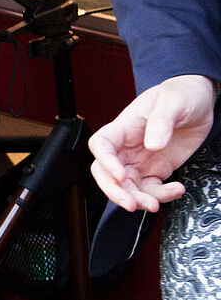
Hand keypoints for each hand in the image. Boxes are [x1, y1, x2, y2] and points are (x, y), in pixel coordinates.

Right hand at [89, 74, 217, 211]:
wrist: (199, 102)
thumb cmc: (181, 94)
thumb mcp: (173, 102)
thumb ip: (161, 122)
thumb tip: (152, 145)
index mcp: (123, 127)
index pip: (101, 145)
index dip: (106, 163)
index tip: (122, 176)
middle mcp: (127, 146)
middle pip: (106, 172)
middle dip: (116, 191)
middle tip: (132, 204)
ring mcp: (141, 160)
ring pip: (128, 186)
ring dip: (138, 200)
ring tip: (156, 205)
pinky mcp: (157, 169)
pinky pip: (151, 189)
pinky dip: (162, 196)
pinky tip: (177, 189)